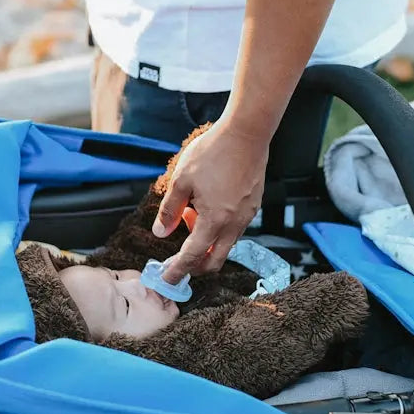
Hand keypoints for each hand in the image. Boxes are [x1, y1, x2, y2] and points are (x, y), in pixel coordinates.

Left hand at [152, 119, 268, 281]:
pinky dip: (217, 228)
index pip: (193, 256)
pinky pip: (233, 229)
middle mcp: (234, 224)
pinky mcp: (252, 207)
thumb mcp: (182, 180)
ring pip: (225, 244)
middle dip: (195, 266)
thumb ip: (170, 210)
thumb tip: (161, 232)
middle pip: (214, 260)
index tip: (167, 280)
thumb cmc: (213, 152)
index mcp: (214, 220)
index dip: (178, 270)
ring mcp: (246, 216)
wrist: (247, 133)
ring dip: (205, 241)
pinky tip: (205, 206)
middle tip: (177, 261)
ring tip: (189, 214)